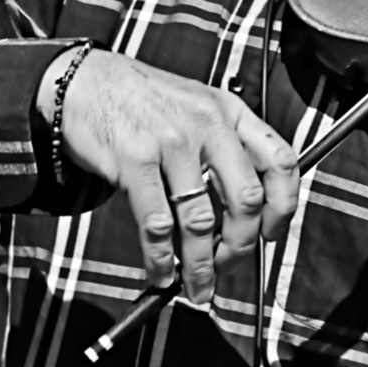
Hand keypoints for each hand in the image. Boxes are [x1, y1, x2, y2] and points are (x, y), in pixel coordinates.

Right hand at [38, 50, 299, 303]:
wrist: (84, 80)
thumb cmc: (140, 99)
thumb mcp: (197, 106)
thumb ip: (224, 147)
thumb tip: (242, 213)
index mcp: (230, 112)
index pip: (281, 161)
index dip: (283, 207)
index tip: (272, 234)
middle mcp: (208, 124)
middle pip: (246, 200)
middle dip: (240, 247)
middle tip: (227, 267)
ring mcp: (172, 141)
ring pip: (201, 221)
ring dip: (200, 266)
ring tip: (197, 286)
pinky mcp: (134, 160)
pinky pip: (157, 224)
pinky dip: (161, 259)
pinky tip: (160, 271)